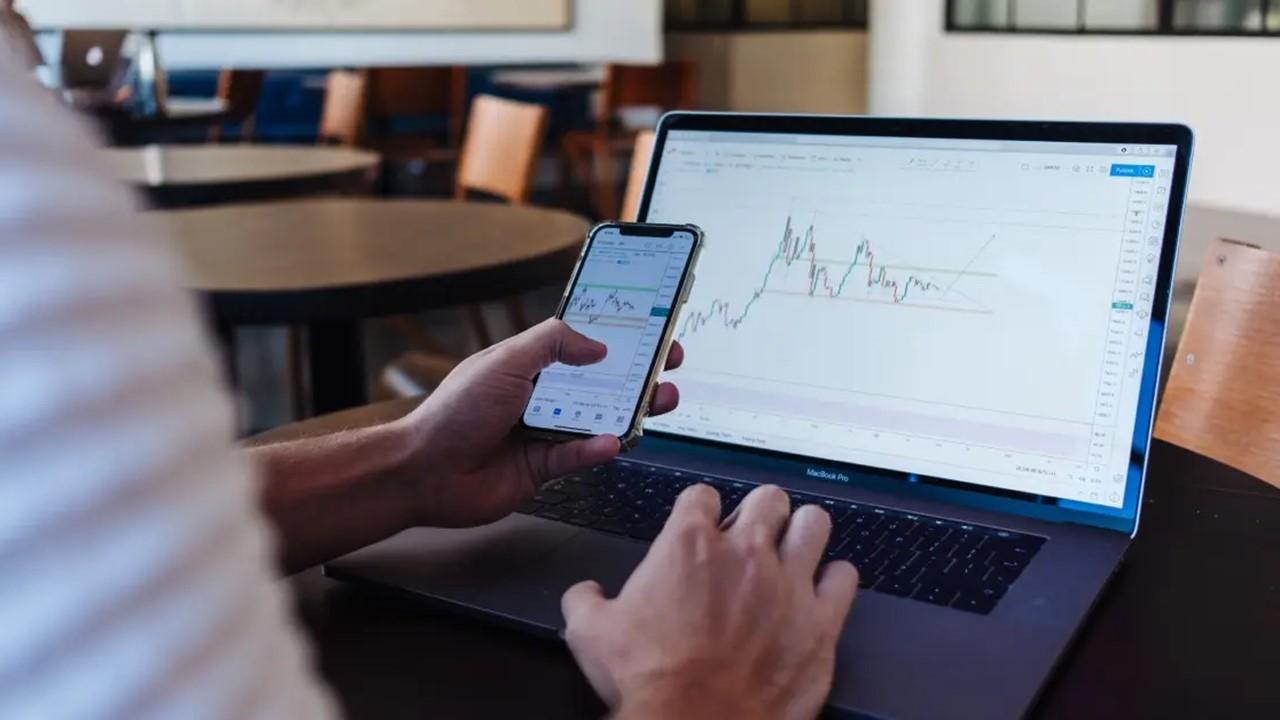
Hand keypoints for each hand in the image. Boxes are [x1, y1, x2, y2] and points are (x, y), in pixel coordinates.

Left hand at [399, 319, 682, 527]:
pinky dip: (597, 450)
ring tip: (660, 401)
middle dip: (637, 374)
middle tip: (669, 365)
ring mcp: (543, 432)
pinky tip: (612, 442)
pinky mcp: (543, 468)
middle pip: (600, 382)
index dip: (616, 337)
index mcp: (529, 364)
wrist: (424, 472)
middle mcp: (540, 396)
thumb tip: (597, 346)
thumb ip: (552, 344)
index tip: (650, 329)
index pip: (581, 344)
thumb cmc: (454, 412)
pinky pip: (579, 456)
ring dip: (630, 411)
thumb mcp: (505, 361)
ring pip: (598, 420)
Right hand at [561, 484, 858, 719]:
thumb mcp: (591, 634)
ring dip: (803, 534)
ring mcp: (789, 583)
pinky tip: (822, 592)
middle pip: (768, 498)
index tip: (701, 526)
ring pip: (814, 523)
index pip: (702, 495)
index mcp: (689, 544)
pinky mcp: (822, 621)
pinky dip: (835, 580)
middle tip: (752, 535)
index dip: (700, 510)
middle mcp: (745, 552)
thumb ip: (586, 600)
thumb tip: (586, 594)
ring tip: (794, 551)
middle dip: (760, 512)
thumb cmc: (649, 681)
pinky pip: (845, 576)